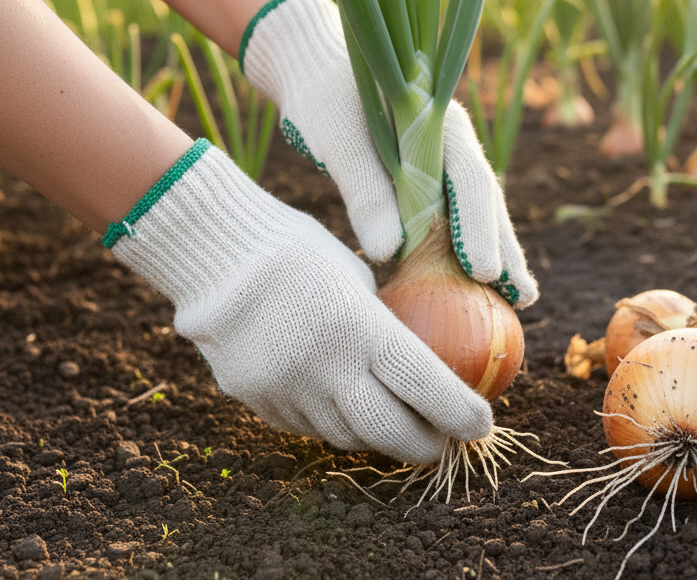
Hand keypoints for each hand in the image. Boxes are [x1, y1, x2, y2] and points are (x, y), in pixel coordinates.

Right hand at [105, 141, 492, 463]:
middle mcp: (325, 367)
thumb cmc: (298, 250)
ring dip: (377, 439)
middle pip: (387, 431)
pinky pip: (306, 426)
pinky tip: (347, 413)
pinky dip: (334, 424)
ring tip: (400, 433)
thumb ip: (381, 323)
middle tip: (443, 444)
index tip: (481, 425)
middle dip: (423, 445)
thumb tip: (419, 358)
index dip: (458, 413)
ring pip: (345, 436)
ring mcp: (287, 390)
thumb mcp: (356, 276)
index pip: (424, 386)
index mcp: (359, 327)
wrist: (215, 253)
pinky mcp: (256, 400)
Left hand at [240, 0, 537, 305]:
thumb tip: (389, 252)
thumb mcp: (338, 139)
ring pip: (475, 210)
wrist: (312, 68)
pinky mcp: (423, 176)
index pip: (470, 180)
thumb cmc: (323, 96)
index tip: (484, 272)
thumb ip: (365, 189)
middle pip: (485, 200)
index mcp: (439, 121)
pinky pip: (450, 215)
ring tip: (518, 298)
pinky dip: (461, 248)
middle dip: (505, 249)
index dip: (478, 228)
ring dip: (494, 252)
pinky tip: (473, 282)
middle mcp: (450, 141)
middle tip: (523, 297)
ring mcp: (441, 158)